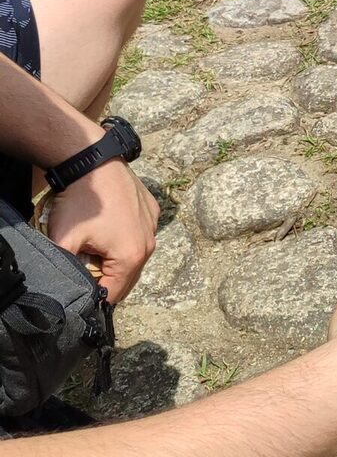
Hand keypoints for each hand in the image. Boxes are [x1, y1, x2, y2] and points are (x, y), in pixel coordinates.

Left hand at [46, 162, 158, 302]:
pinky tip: (107, 225)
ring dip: (115, 258)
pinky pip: (139, 235)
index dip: (93, 295)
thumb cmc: (79, 200)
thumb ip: (64, 271)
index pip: (113, 294)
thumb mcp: (62, 240)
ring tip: (94, 244)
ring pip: (134, 256)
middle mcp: (149, 244)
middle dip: (106, 278)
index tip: (78, 284)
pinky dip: (124, 238)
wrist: (92, 161)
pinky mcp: (152, 210)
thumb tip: (64, 291)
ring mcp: (153, 225)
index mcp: (131, 257)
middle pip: (127, 278)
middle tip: (84, 264)